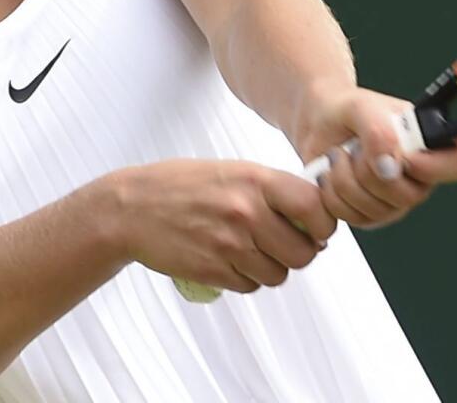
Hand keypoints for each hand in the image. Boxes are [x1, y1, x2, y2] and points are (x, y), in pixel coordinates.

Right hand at [109, 159, 336, 293]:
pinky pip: (250, 286)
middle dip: (300, 252)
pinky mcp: (214, 271)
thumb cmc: (182, 185)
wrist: (132, 208)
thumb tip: (311, 213)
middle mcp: (247, 212)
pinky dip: (246, 278)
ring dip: (272, 267)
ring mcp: (230, 245)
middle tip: (287, 244)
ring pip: (278, 274)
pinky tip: (229, 259)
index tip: (318, 226)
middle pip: (304, 252)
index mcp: (256, 181)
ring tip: (252, 250)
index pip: (314, 208)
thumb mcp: (232, 170)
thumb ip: (271, 189)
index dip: (323, 223)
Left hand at [298, 88, 456, 228]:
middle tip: (354, 147)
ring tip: (338, 156)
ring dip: (344, 180)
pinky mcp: (370, 216)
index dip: (432, 166)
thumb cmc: (348, 111)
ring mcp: (395, 200)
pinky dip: (332, 195)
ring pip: (376, 210)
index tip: (401, 155)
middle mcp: (419, 177)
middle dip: (369, 171)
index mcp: (430, 143)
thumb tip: (390, 165)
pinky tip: (331, 174)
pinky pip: (353, 219)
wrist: (319, 124)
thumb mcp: (361, 106)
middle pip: (408, 195)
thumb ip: (379, 130)